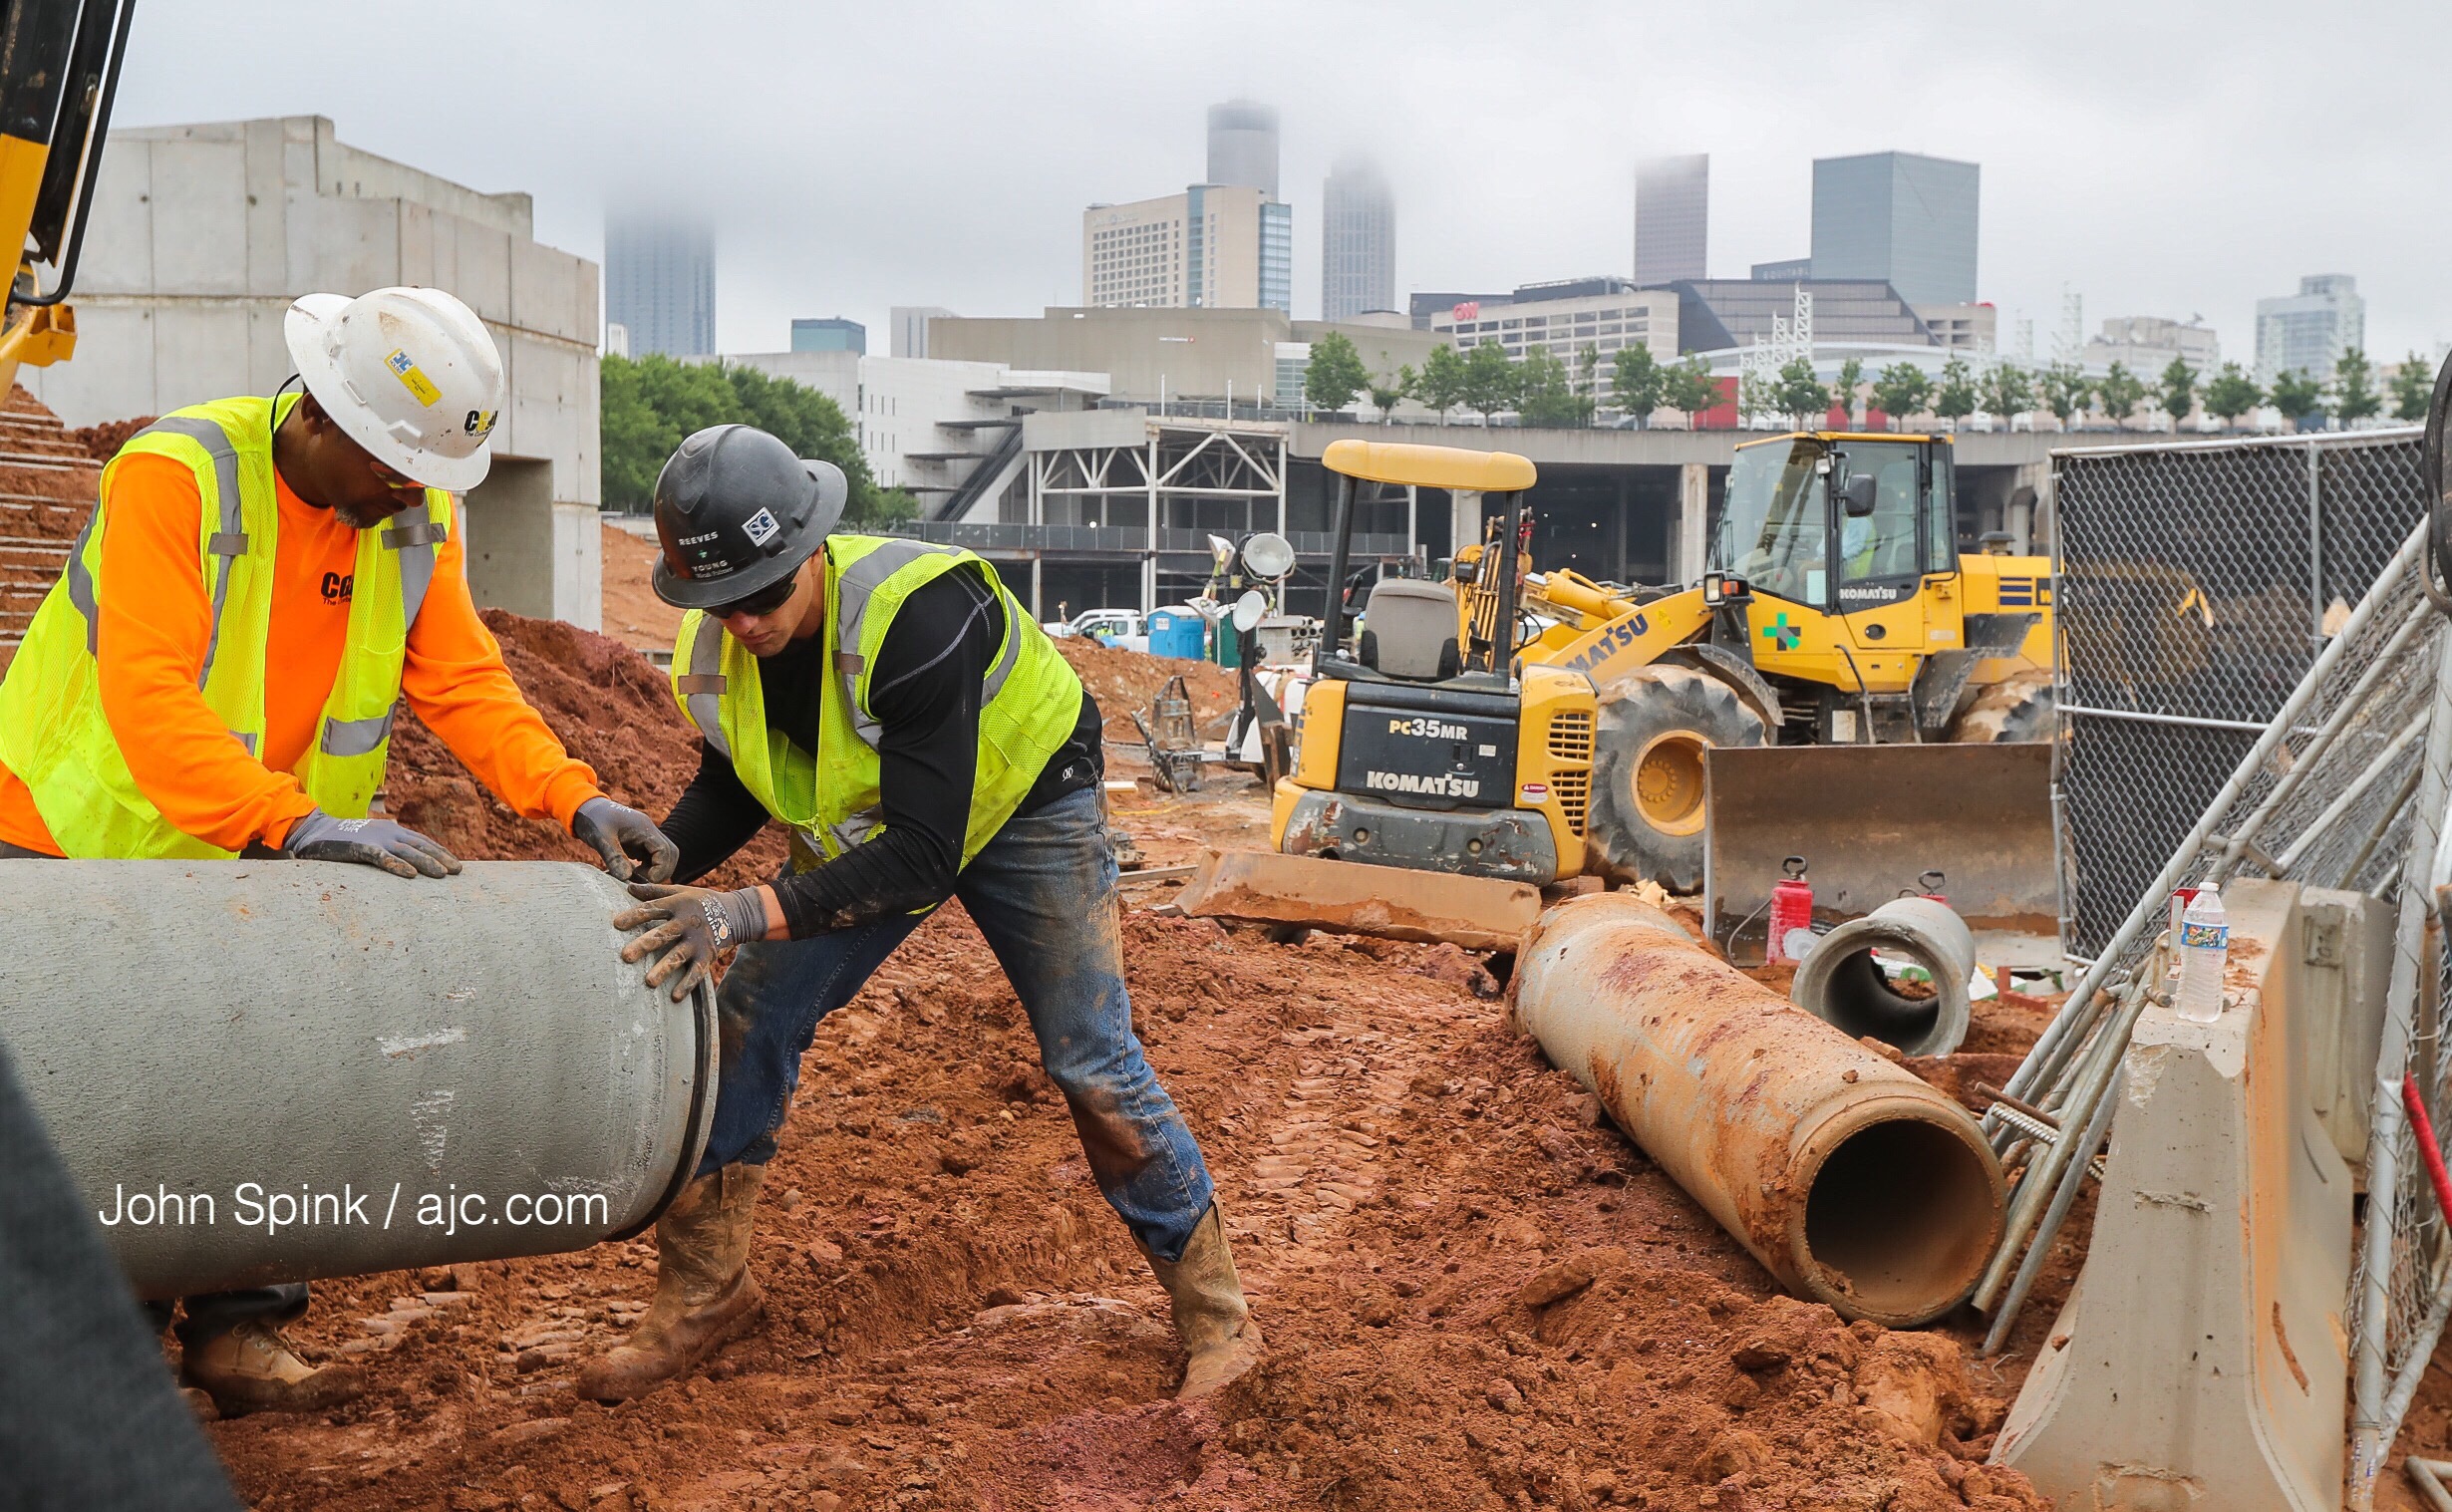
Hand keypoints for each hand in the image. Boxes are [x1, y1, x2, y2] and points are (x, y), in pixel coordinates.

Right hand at [281, 809, 461, 879]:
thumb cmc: (344, 839)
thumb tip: (404, 865)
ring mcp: (376, 840)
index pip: (423, 841)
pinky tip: (410, 876)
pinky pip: (383, 859)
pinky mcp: (361, 849)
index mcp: (393, 831)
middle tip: (458, 871)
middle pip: (421, 846)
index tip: (456, 863)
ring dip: (427, 863)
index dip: (440, 851)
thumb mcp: (371, 841)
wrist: (314, 829)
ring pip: (407, 853)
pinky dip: (397, 866)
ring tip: (443, 875)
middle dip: (441, 858)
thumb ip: (387, 850)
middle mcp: (389, 833)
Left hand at [571, 796, 677, 881]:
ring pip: (664, 856)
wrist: (586, 809)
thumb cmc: (593, 820)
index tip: (644, 880)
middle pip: (670, 854)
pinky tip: (631, 873)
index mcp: (644, 828)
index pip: (665, 850)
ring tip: (635, 878)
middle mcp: (650, 831)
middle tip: (642, 882)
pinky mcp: (640, 843)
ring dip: (655, 870)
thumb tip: (626, 878)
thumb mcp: (601, 838)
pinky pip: (652, 858)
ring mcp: (646, 837)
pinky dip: (647, 868)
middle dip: (661, 871)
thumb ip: (614, 857)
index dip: (660, 869)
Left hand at [615, 882, 766, 1000]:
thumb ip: (655, 891)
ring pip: (678, 956)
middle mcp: (687, 923)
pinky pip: (697, 972)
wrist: (737, 913)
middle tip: (625, 956)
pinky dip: (687, 985)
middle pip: (663, 934)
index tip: (616, 924)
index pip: (652, 909)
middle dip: (644, 945)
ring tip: (649, 982)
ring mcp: (697, 941)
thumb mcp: (681, 892)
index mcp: (677, 905)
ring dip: (663, 969)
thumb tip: (628, 887)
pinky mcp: (708, 956)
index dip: (634, 916)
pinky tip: (675, 997)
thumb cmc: (702, 902)